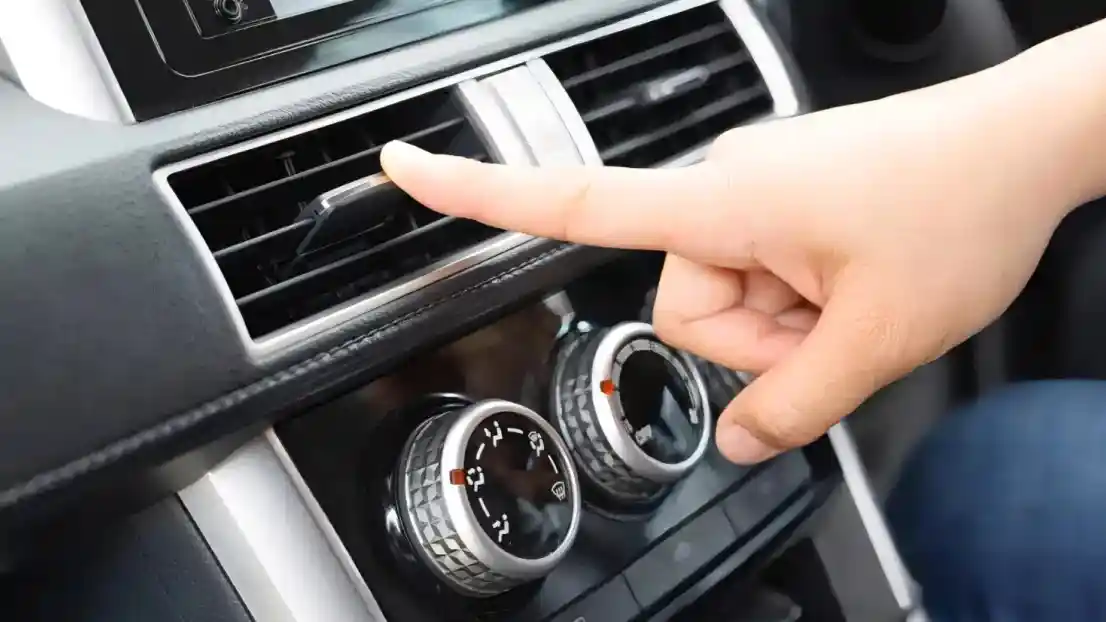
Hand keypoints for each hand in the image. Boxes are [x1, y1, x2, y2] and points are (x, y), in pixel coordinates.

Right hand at [380, 62, 1076, 463]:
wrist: (1024, 142)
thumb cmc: (959, 211)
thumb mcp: (877, 340)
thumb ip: (792, 406)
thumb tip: (736, 439)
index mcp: (723, 203)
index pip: (574, 200)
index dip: (478, 194)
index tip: (402, 167)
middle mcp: (723, 184)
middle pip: (685, 306)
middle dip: (755, 338)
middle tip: (832, 320)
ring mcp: (753, 187)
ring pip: (727, 296)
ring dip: (785, 319)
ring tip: (852, 294)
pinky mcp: (780, 193)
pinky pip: (759, 267)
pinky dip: (799, 294)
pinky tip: (852, 279)